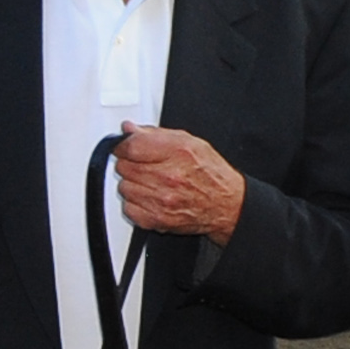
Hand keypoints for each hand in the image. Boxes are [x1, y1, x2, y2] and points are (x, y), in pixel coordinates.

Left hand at [114, 124, 245, 244]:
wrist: (226, 205)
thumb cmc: (210, 174)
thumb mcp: (190, 142)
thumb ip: (155, 134)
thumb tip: (128, 129)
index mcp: (177, 153)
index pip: (131, 146)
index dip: (123, 146)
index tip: (124, 147)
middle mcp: (168, 177)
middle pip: (124, 166)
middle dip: (130, 164)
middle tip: (145, 166)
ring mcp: (161, 200)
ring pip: (124, 187)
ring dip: (133, 184)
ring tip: (151, 182)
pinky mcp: (155, 219)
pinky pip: (128, 207)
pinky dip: (135, 203)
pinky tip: (150, 197)